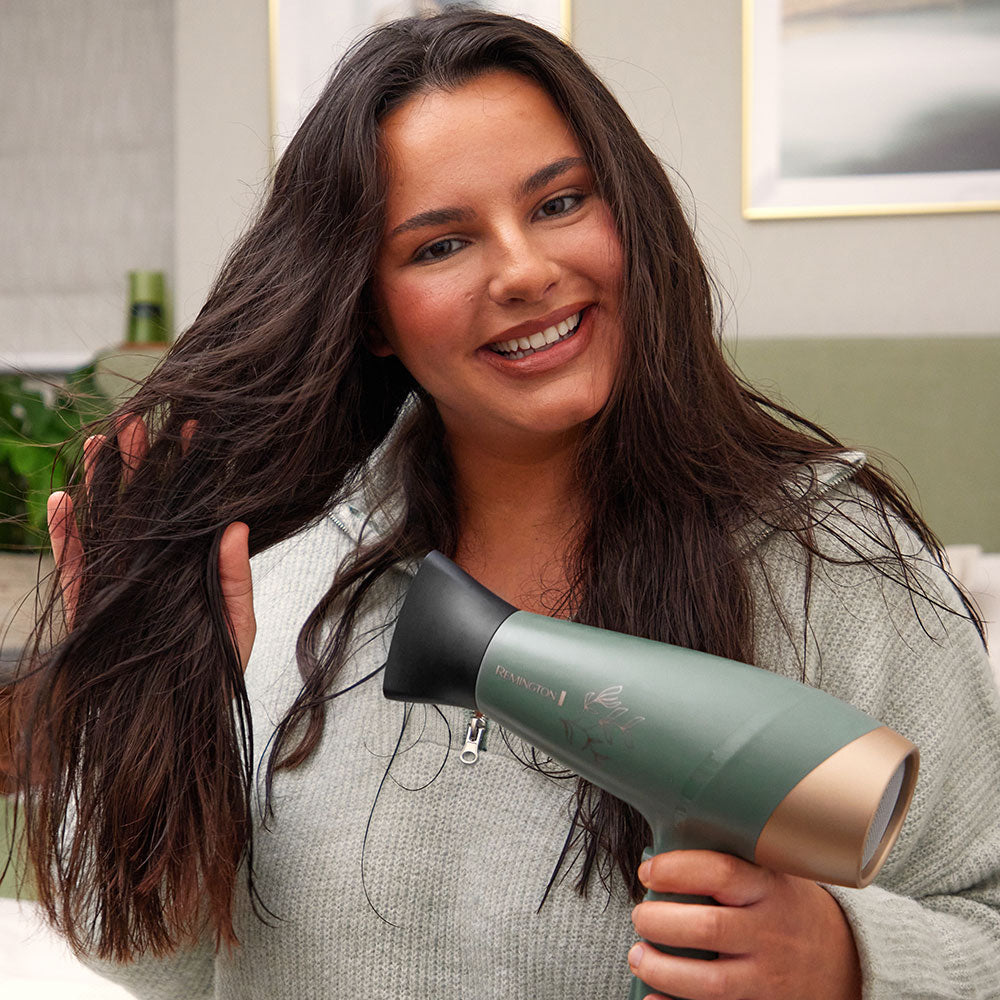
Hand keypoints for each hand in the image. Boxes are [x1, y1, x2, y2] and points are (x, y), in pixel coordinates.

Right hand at [46, 417, 255, 669]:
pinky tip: (63, 499)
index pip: (187, 510)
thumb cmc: (211, 678)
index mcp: (188, 568)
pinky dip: (67, 535)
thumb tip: (236, 528)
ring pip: (106, 524)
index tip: (195, 430)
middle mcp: (153, 568)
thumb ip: (234, 579)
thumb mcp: (236, 628)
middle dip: (140, 463)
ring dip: (101, 484)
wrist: (173, 729)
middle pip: (143, 506)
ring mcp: (119, 584)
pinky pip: (75, 566)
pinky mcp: (90, 607)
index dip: (189, 472)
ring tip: (100, 442)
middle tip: (138, 420)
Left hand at [628, 850, 861, 999]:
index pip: (720, 872)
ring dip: (661, 968)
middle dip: (659, 921)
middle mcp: (770, 934)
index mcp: (770, 890)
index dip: (676, 869)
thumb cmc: (790, 908)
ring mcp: (768, 978)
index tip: (649, 872)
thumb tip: (667, 841)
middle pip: (707, 927)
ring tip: (639, 954)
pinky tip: (653, 998)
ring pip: (707, 981)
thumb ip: (732, 863)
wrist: (847, 961)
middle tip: (640, 915)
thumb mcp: (774, 875)